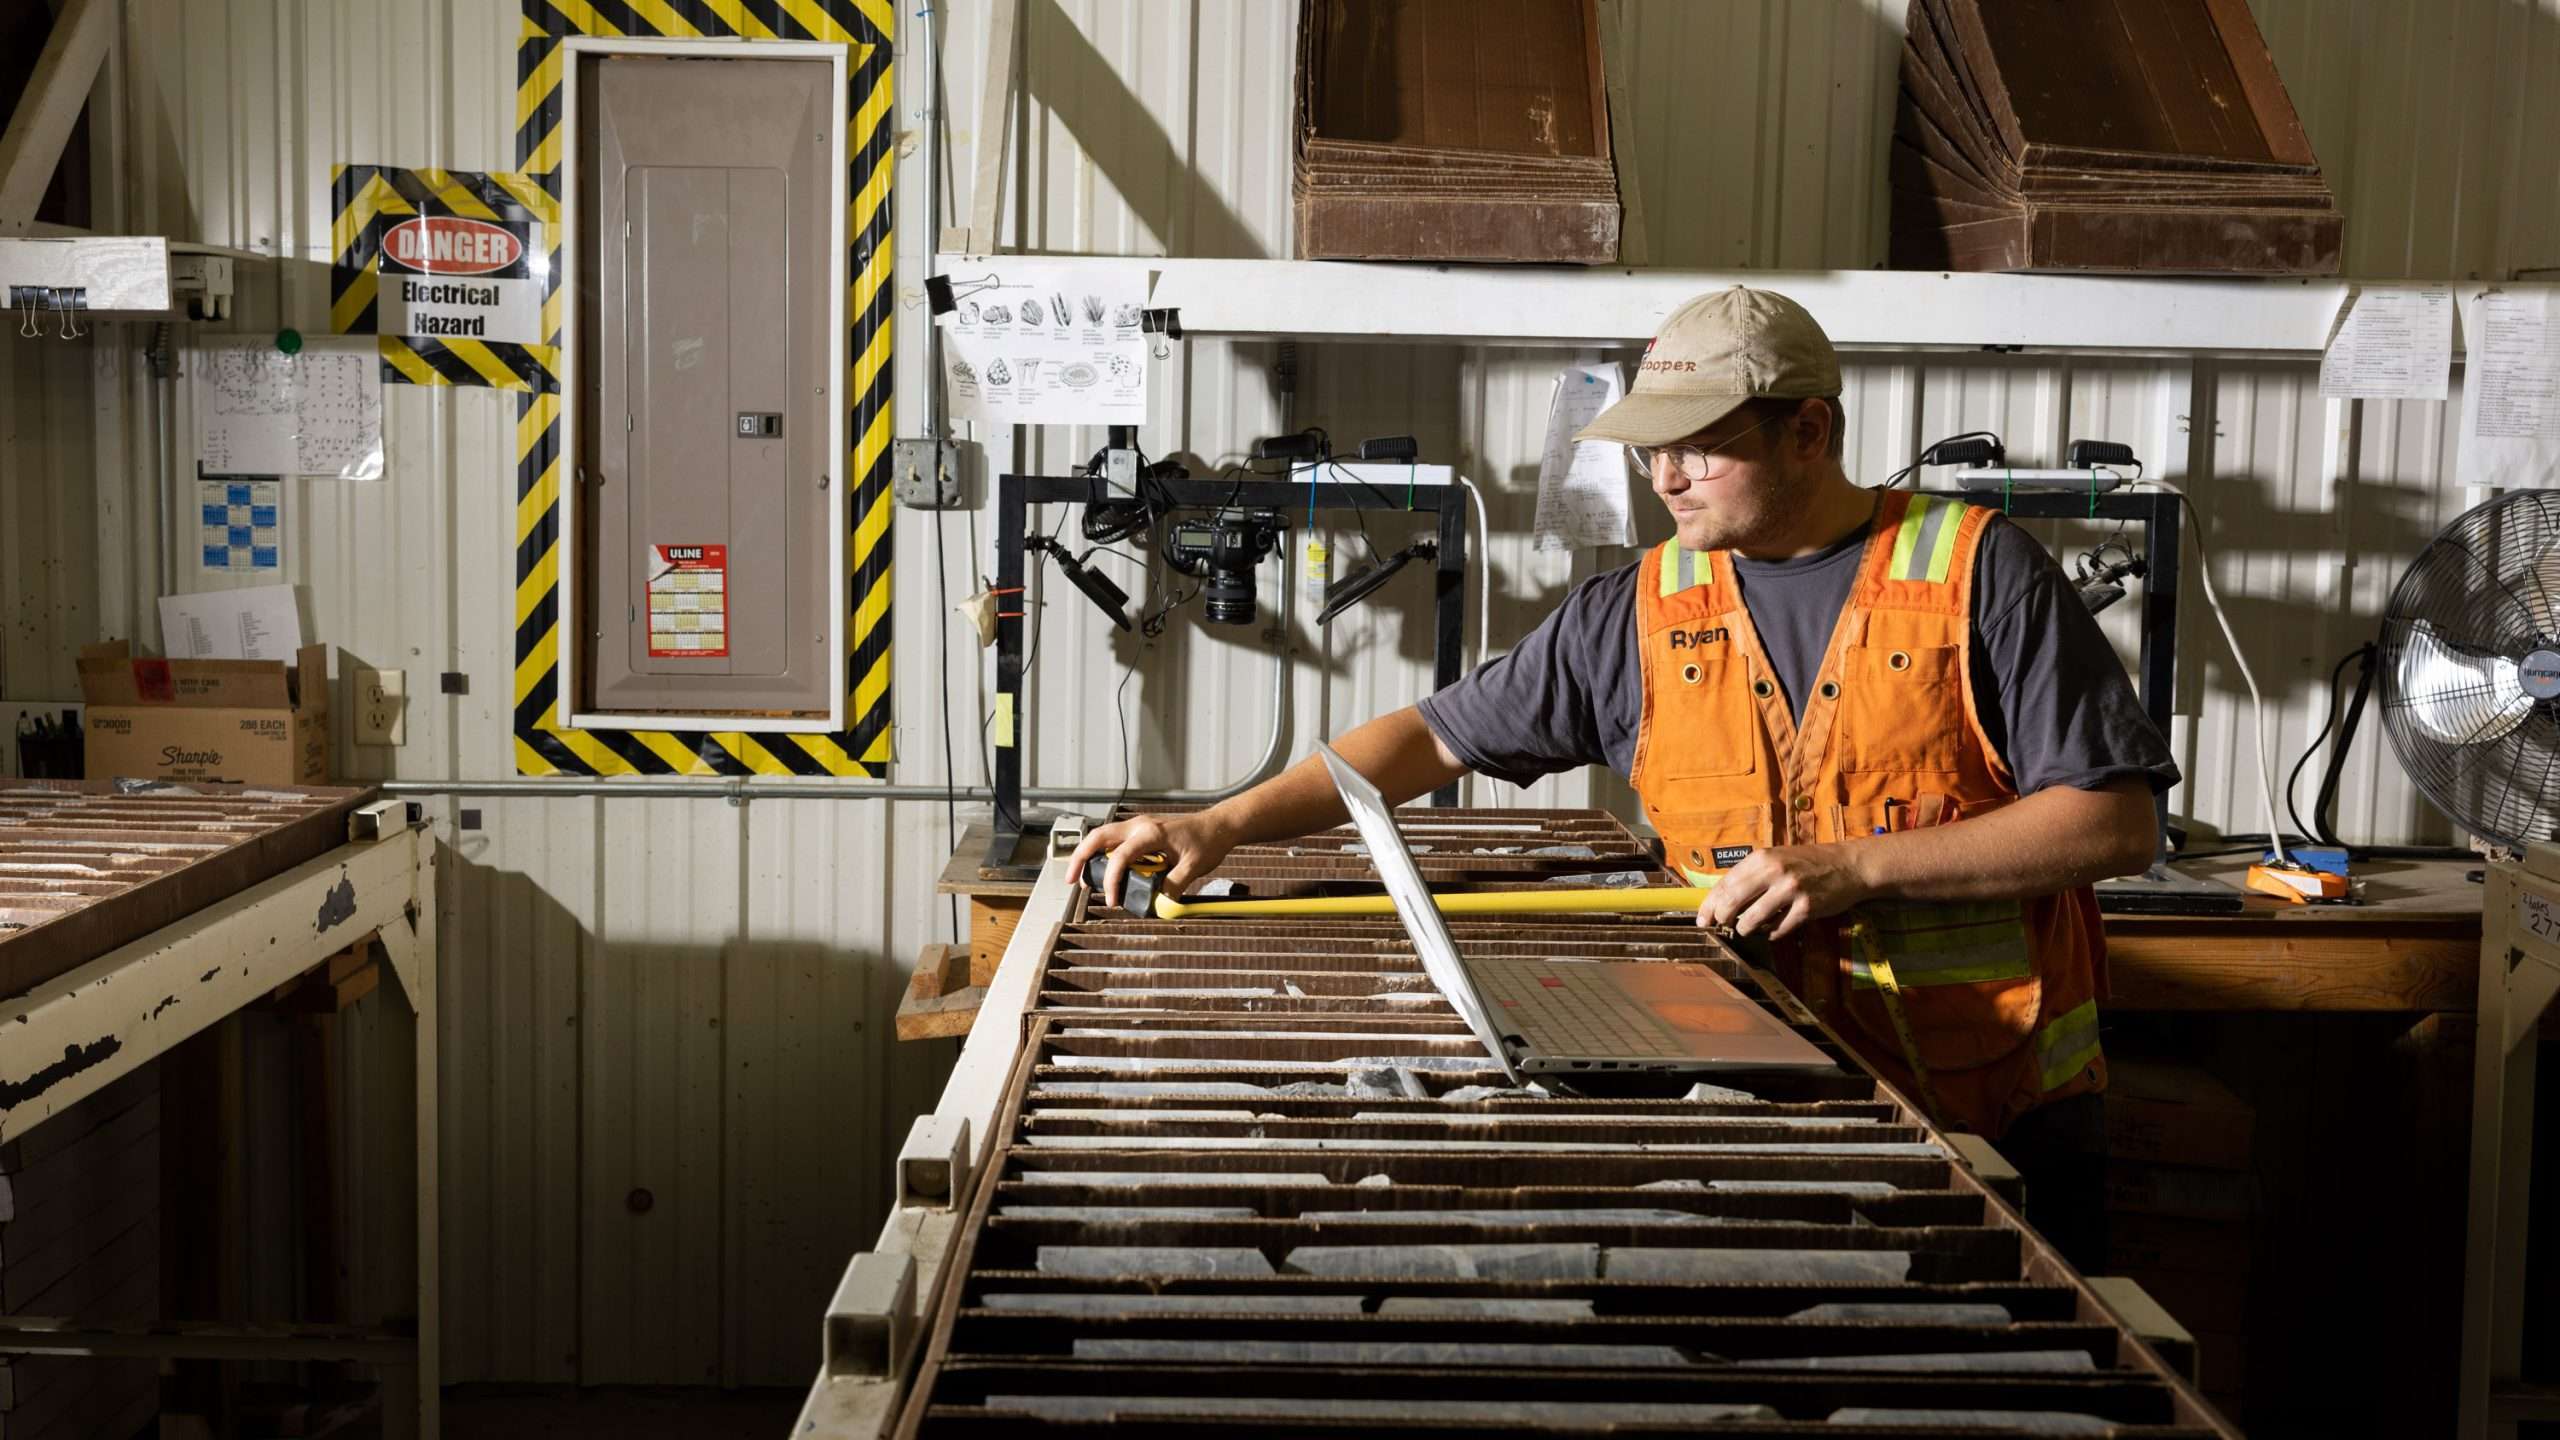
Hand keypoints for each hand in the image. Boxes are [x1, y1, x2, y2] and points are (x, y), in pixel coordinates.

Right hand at [1067, 811, 1235, 908]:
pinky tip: (1105, 871)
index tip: (1112, 901)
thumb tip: (1156, 905)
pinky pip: (1115, 840)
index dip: (1111, 882)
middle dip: (1080, 858)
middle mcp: (1139, 825)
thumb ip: (1173, 887)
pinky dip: (1104, 854)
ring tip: (1085, 879)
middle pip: (1098, 837)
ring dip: (1090, 855)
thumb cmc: (1208, 840)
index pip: (1120, 857)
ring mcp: (1139, 825)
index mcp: (1150, 833)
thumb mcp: (1194, 867)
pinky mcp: (1142, 830)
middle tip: (1071, 880)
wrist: (1219, 824)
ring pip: (1103, 837)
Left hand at [1700, 844, 1870, 940]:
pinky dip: (1772, 933)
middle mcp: (1773, 871)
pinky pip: (1779, 929)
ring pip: (1753, 920)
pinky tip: (1773, 930)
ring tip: (1747, 929)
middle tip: (1721, 926)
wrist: (1848, 865)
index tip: (1702, 919)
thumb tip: (1721, 899)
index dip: (1710, 905)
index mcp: (1761, 858)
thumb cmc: (1807, 863)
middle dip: (1722, 918)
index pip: (1725, 884)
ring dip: (1746, 929)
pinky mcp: (1806, 908)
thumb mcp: (1776, 859)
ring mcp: (1790, 890)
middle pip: (1733, 902)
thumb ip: (1751, 875)